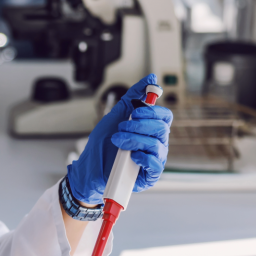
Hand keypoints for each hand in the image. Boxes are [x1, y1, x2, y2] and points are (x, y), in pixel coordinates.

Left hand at [67, 74, 172, 204]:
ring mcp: (153, 160)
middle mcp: (156, 144)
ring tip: (118, 141)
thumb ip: (133, 97)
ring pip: (157, 145)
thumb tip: (150, 79)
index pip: (165, 117)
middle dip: (139, 126)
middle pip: (162, 129)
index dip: (153, 111)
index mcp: (151, 130)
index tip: (135, 112)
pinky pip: (155, 165)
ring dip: (134, 139)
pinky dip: (143, 157)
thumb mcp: (116, 115)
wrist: (90, 167)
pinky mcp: (149, 176)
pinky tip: (131, 156)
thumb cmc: (103, 143)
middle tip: (121, 128)